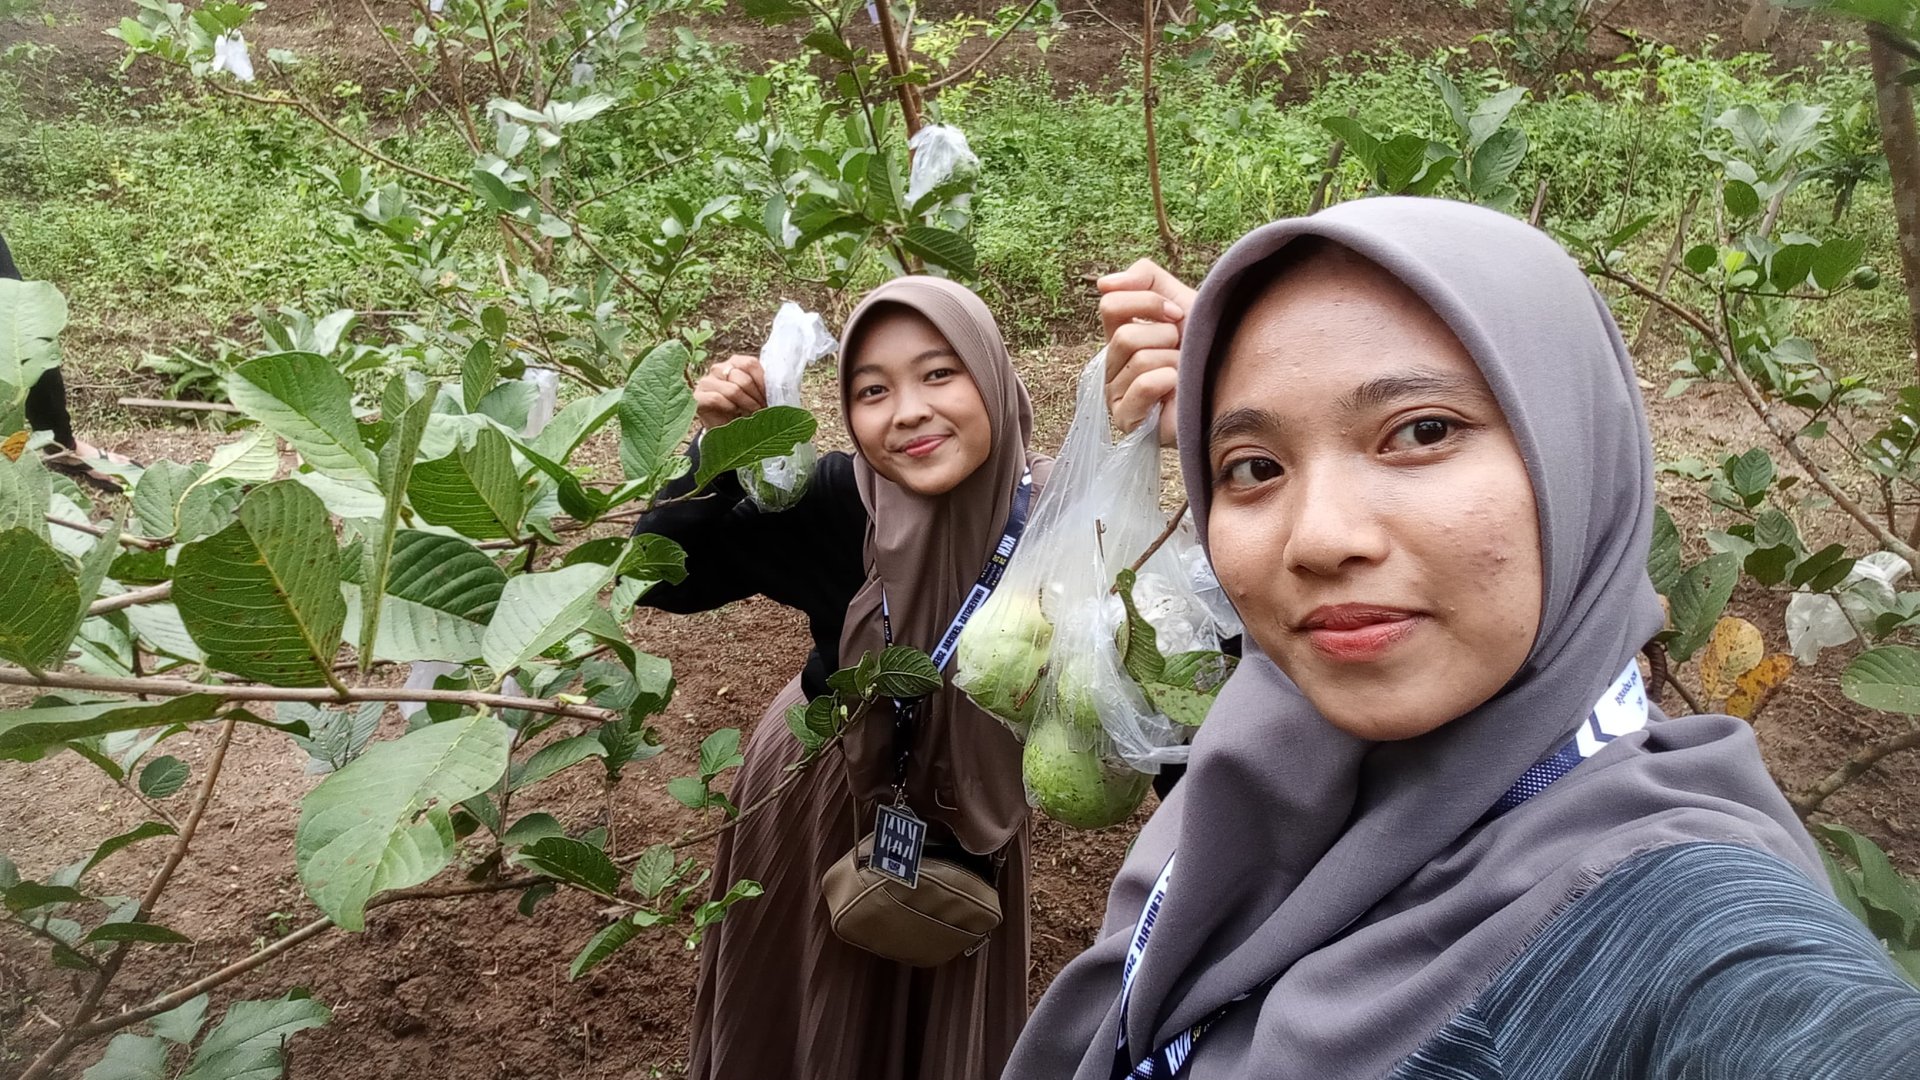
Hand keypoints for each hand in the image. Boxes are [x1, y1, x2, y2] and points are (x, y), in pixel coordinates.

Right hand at [694, 354, 767, 430]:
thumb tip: (778, 386)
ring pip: (732, 390)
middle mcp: (718, 368)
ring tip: (753, 414)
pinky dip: (730, 408)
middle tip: (763, 410)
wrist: (723, 429)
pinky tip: (735, 413)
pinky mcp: (697, 397)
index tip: (770, 397)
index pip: (750, 363)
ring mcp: (706, 382)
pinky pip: (716, 399)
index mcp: (734, 362)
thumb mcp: (755, 394)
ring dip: (747, 405)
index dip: (763, 381)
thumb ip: (762, 386)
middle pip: (743, 379)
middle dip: (757, 397)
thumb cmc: (743, 409)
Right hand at [1099, 259, 1194, 446]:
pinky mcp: (1127, 419)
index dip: (1148, 304)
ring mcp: (1116, 394)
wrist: (1231, 388)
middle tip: (1182, 351)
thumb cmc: (1205, 349)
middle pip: (1124, 336)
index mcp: (1120, 335)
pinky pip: (1143, 386)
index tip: (1177, 314)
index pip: (1110, 305)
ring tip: (1182, 374)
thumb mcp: (1180, 301)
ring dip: (1173, 362)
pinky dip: (1169, 382)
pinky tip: (1178, 390)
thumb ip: (1146, 279)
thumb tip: (1104, 283)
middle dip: (1165, 338)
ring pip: (1139, 360)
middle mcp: (1113, 364)